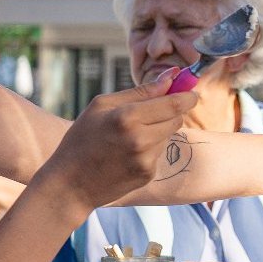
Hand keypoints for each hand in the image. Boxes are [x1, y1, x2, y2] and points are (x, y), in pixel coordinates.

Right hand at [38, 68, 198, 208]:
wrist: (70, 183)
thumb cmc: (81, 138)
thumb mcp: (102, 106)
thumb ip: (139, 91)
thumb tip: (171, 77)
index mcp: (128, 117)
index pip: (173, 104)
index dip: (187, 96)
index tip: (192, 92)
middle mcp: (141, 139)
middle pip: (177, 119)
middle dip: (172, 112)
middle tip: (154, 111)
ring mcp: (146, 160)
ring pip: (168, 136)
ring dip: (158, 131)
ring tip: (130, 136)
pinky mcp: (148, 174)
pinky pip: (159, 153)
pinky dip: (150, 149)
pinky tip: (127, 153)